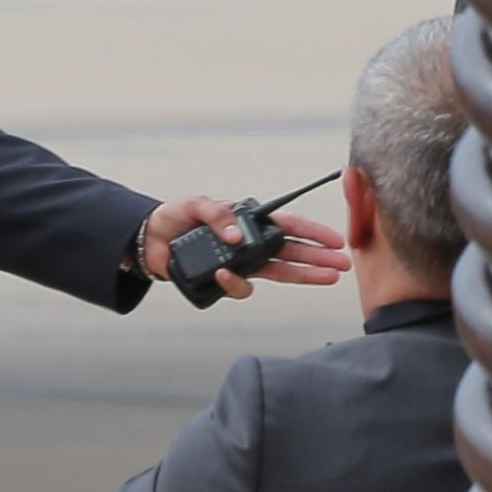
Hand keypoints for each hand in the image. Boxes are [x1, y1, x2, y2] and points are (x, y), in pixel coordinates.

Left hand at [138, 194, 346, 298]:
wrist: (147, 240)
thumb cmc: (173, 217)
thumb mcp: (194, 205)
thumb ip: (217, 215)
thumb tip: (237, 237)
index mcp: (248, 220)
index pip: (288, 224)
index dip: (313, 231)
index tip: (336, 240)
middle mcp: (250, 242)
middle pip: (292, 250)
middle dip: (320, 257)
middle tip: (344, 265)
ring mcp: (240, 262)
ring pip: (279, 271)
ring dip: (303, 275)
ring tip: (327, 278)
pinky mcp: (225, 278)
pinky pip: (240, 286)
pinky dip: (235, 283)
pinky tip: (227, 276)